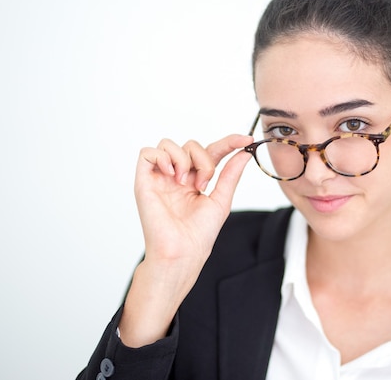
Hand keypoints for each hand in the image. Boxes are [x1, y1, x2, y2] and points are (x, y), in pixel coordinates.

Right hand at [119, 134, 252, 346]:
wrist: (181, 252)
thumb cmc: (198, 235)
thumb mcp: (221, 199)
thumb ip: (230, 174)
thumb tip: (244, 152)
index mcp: (196, 181)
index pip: (211, 152)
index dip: (228, 142)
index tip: (245, 139)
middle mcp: (177, 177)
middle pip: (191, 145)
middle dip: (203, 159)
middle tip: (204, 183)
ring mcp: (160, 178)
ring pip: (168, 144)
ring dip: (182, 158)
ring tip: (184, 182)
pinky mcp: (144, 181)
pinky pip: (148, 153)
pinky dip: (161, 157)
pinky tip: (171, 174)